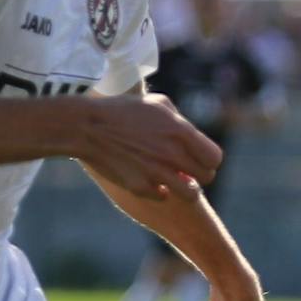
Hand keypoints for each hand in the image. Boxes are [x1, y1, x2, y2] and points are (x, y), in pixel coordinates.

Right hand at [73, 93, 222, 199]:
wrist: (86, 126)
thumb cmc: (121, 111)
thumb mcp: (156, 103)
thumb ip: (180, 120)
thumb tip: (193, 134)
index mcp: (181, 132)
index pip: (214, 158)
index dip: (208, 160)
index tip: (199, 159)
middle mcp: (173, 153)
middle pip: (207, 177)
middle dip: (198, 174)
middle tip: (185, 170)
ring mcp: (157, 172)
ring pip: (191, 194)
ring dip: (185, 189)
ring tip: (175, 181)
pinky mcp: (141, 186)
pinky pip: (164, 197)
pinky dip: (159, 192)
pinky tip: (151, 181)